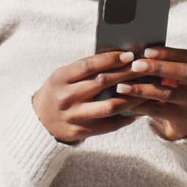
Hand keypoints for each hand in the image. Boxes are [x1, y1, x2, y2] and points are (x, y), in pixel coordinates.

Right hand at [32, 50, 148, 143]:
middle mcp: (67, 97)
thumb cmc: (58, 91)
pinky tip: (138, 110)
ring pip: (110, 106)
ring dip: (131, 97)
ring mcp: (74, 116)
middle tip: (144, 69)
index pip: (89, 65)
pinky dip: (126, 117)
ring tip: (146, 90)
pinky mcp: (81, 131)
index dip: (110, 59)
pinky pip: (109, 125)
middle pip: (102, 83)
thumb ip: (85, 69)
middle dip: (127, 74)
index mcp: (60, 78)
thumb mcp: (63, 76)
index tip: (130, 55)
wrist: (39, 120)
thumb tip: (119, 58)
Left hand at [114, 47, 186, 140]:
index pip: (186, 56)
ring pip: (167, 93)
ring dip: (143, 89)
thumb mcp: (174, 75)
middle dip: (158, 67)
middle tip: (135, 65)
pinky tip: (125, 103)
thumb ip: (160, 64)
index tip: (146, 51)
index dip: (167, 52)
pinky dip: (140, 106)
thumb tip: (132, 53)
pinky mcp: (182, 118)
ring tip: (122, 87)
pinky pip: (158, 111)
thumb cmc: (174, 88)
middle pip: (183, 72)